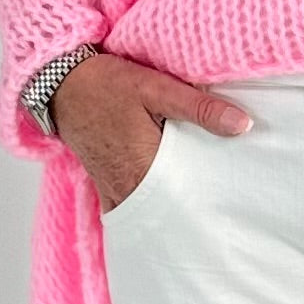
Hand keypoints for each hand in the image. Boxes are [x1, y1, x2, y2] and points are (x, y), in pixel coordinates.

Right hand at [49, 51, 253, 213]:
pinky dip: (153, 216)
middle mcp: (130, 191)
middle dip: (197, 217)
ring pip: (154, 218)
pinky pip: (135, 213)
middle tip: (224, 219)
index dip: (211, 206)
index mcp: (146, 169)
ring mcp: (117, 195)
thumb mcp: (156, 87)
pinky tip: (171, 215)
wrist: (60, 84)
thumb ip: (199, 108)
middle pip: (172, 214)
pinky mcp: (109, 192)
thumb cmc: (107, 84)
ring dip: (175, 217)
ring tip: (203, 219)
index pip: (188, 200)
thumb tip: (243, 124)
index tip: (233, 211)